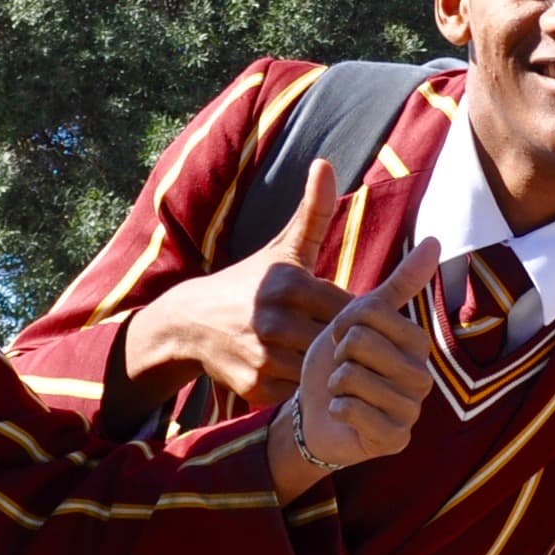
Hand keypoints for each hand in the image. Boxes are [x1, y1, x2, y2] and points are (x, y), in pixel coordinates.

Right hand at [126, 159, 354, 406]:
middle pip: (339, 341)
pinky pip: (299, 392)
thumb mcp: (282, 248)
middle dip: (349, 343)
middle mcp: (274, 321)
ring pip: (322, 369)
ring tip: (333, 360)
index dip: (361, 316)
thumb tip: (326, 163)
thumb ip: (312, 212)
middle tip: (355, 344)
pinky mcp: (256, 386)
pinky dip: (305, 386)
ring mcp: (264, 357)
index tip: (364, 318)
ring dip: (329, 367)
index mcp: (288, 284)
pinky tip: (306, 376)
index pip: (352, 308)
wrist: (190, 323)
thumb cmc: (249, 283)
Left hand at [281, 237, 440, 481]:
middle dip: (338, 356)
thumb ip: (399, 284)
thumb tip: (435, 240)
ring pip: (354, 376)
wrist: (314, 413)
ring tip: (343, 393)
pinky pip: (352, 410)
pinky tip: (343, 417)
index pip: (371, 313)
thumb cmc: (338, 362)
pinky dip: (336, 410)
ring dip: (335, 384)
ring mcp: (411, 412)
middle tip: (343, 371)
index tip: (344, 342)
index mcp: (418, 345)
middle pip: (361, 343)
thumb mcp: (360, 318)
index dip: (344, 325)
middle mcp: (423, 379)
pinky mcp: (394, 440)